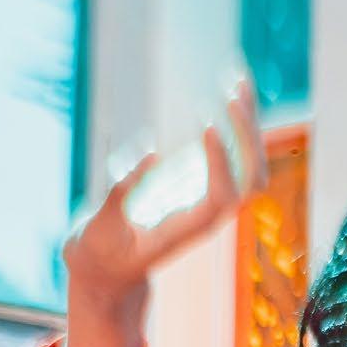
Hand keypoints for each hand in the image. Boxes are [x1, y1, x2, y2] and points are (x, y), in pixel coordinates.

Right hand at [60, 71, 267, 346]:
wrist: (109, 270)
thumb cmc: (99, 253)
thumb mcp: (98, 230)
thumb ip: (118, 196)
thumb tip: (147, 152)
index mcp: (186, 230)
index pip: (221, 198)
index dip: (222, 163)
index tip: (207, 125)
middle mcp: (208, 213)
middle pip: (248, 176)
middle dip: (246, 134)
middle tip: (231, 90)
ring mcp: (209, 194)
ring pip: (248, 160)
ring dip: (248, 118)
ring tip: (237, 76)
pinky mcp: (201, 178)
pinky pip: (234, 148)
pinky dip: (236, 117)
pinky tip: (228, 82)